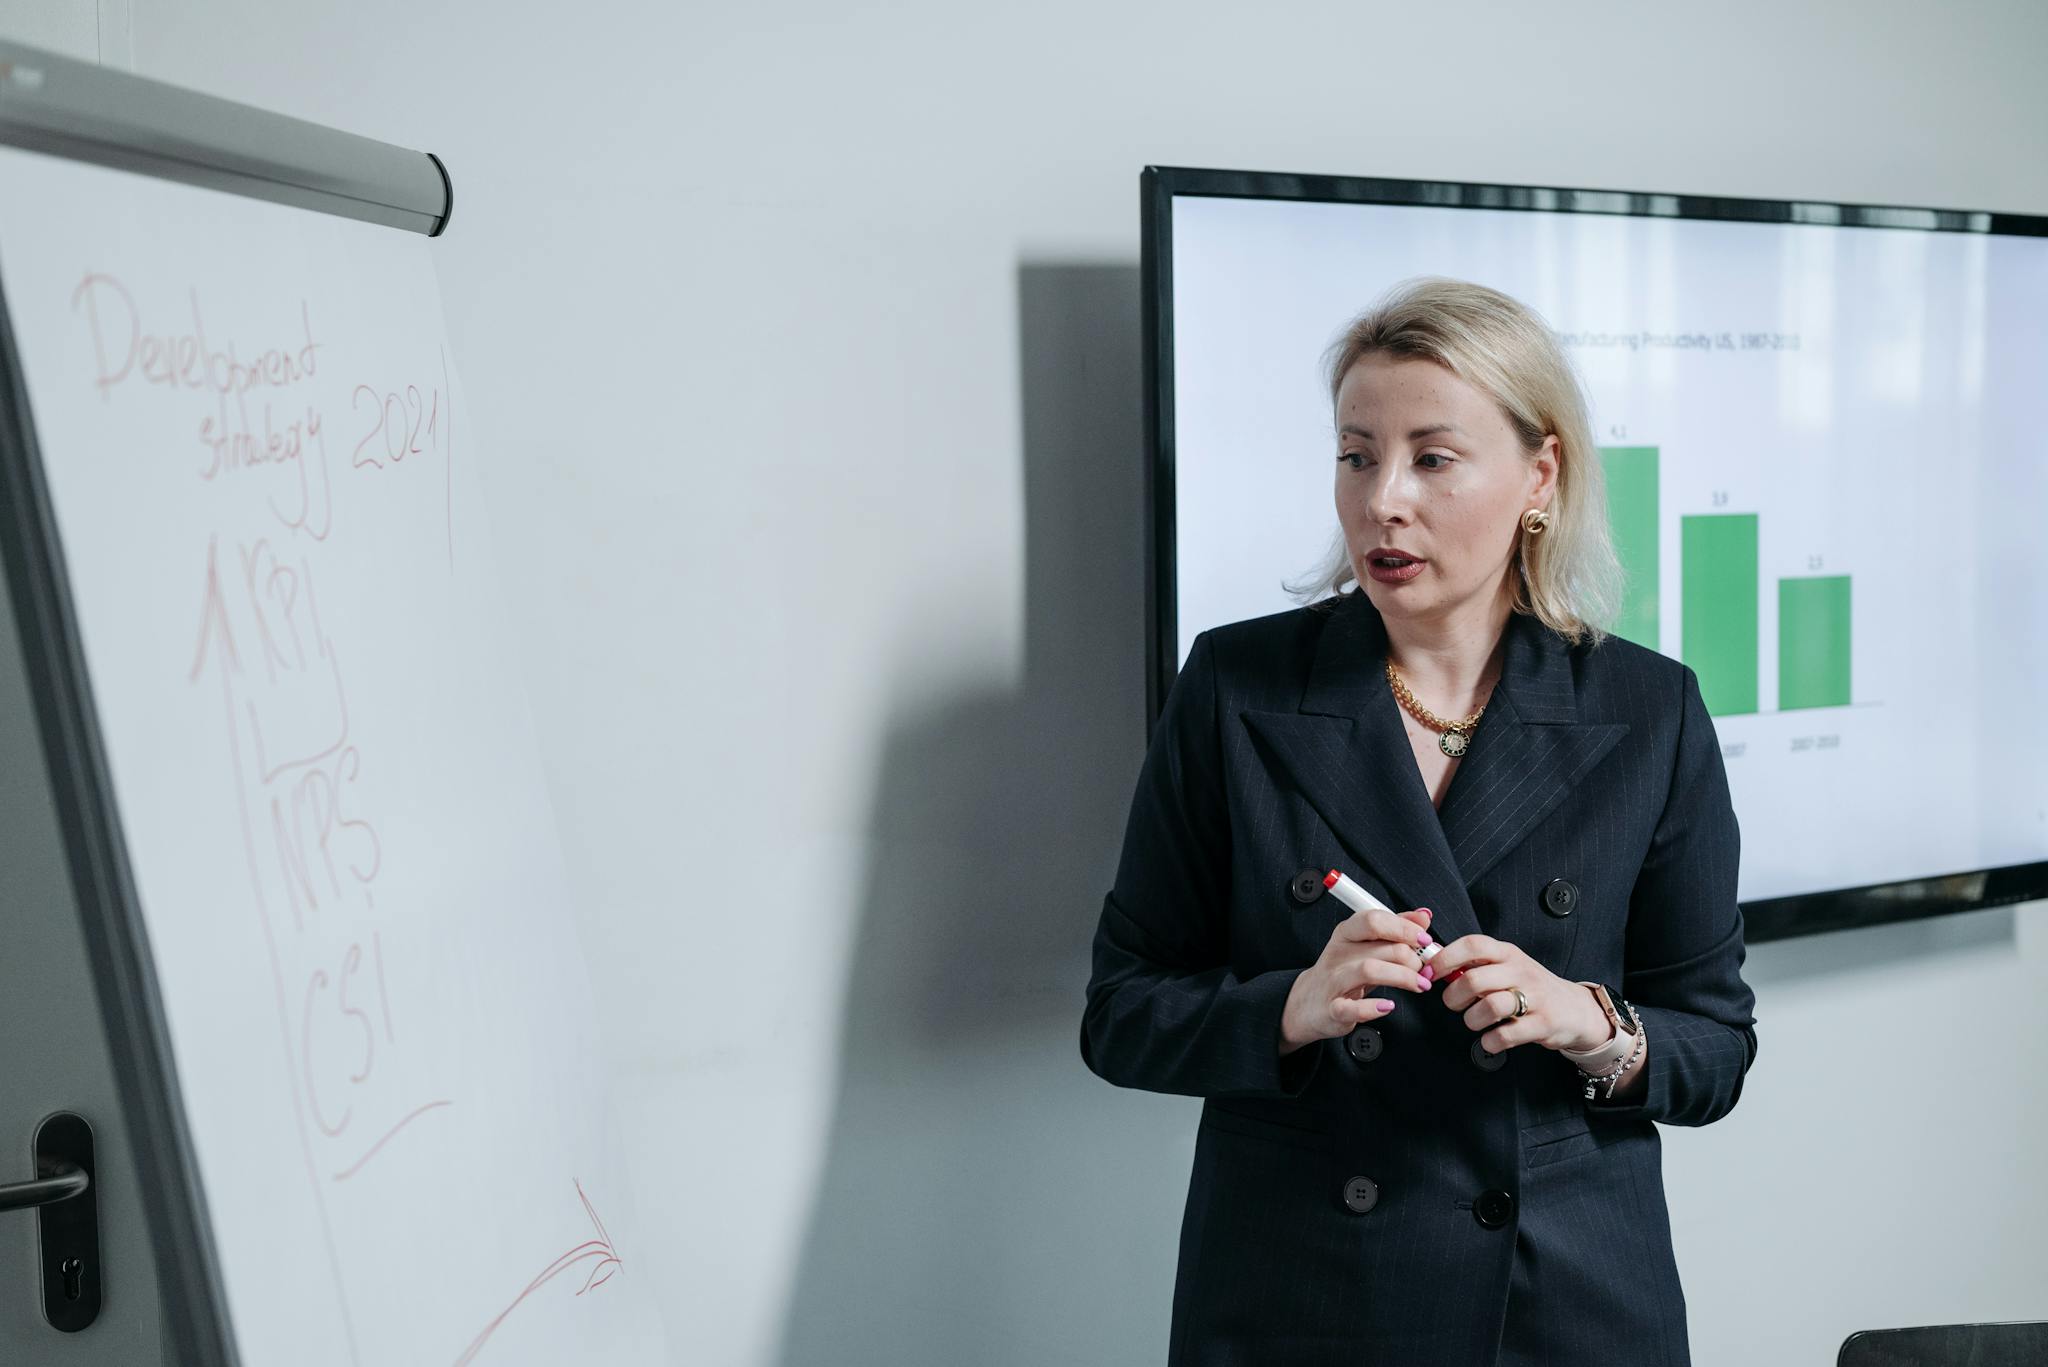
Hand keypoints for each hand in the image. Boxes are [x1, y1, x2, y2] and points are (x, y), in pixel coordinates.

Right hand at [1280, 905, 1435, 1053]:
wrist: (1309, 1003)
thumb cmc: (1343, 972)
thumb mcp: (1365, 946)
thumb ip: (1394, 929)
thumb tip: (1423, 916)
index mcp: (1346, 933)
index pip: (1375, 920)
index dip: (1404, 928)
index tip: (1424, 940)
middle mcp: (1338, 954)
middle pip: (1381, 947)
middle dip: (1412, 958)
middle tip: (1423, 969)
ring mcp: (1333, 981)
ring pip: (1369, 970)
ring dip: (1402, 977)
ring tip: (1419, 985)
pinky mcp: (1333, 1009)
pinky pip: (1353, 1008)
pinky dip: (1374, 1008)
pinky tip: (1388, 1006)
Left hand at [1430, 935, 1611, 1056]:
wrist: (1576, 1009)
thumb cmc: (1531, 987)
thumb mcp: (1507, 966)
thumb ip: (1476, 965)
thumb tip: (1434, 965)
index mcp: (1508, 953)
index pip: (1472, 945)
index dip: (1445, 958)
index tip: (1430, 973)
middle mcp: (1521, 971)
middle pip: (1474, 980)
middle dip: (1453, 997)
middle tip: (1454, 1005)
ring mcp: (1535, 997)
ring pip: (1489, 1007)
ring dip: (1472, 1020)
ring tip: (1475, 1021)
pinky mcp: (1543, 1024)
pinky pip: (1505, 1036)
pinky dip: (1490, 1042)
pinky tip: (1490, 1039)